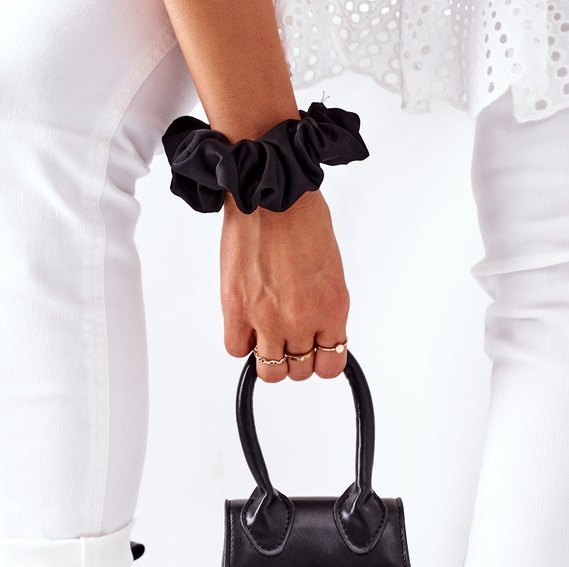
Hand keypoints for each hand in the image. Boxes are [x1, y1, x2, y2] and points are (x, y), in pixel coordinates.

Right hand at [220, 188, 349, 382]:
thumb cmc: (300, 218)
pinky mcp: (236, 309)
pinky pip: (237, 350)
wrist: (270, 191)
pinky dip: (241, 342)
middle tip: (287, 339)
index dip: (321, 361)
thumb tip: (314, 329)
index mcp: (332, 308)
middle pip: (300, 371)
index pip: (331, 365)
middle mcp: (302, 318)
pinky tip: (245, 323)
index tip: (314, 350)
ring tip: (265, 336)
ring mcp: (268, 318)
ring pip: (271, 372)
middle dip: (294, 358)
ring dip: (268, 358)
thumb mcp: (330, 270)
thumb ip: (323, 306)